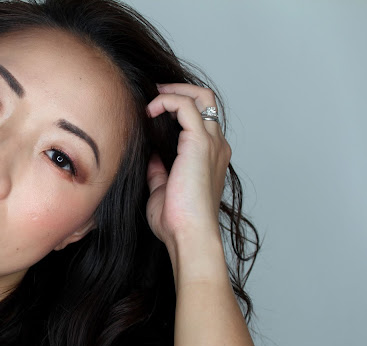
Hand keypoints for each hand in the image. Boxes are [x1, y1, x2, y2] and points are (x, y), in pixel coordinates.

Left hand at [145, 84, 230, 253]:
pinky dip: (167, 101)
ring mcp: (211, 143)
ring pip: (200, 96)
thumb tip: (150, 155)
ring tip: (151, 97)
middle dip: (179, 89)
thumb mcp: (161, 189)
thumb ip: (158, 170)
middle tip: (153, 93)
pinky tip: (150, 111)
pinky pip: (185, 106)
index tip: (153, 108)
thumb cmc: (177, 220)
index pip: (201, 119)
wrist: (188, 234)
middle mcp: (216, 146)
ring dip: (173, 91)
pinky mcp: (200, 143)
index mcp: (210, 157)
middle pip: (206, 99)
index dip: (178, 107)